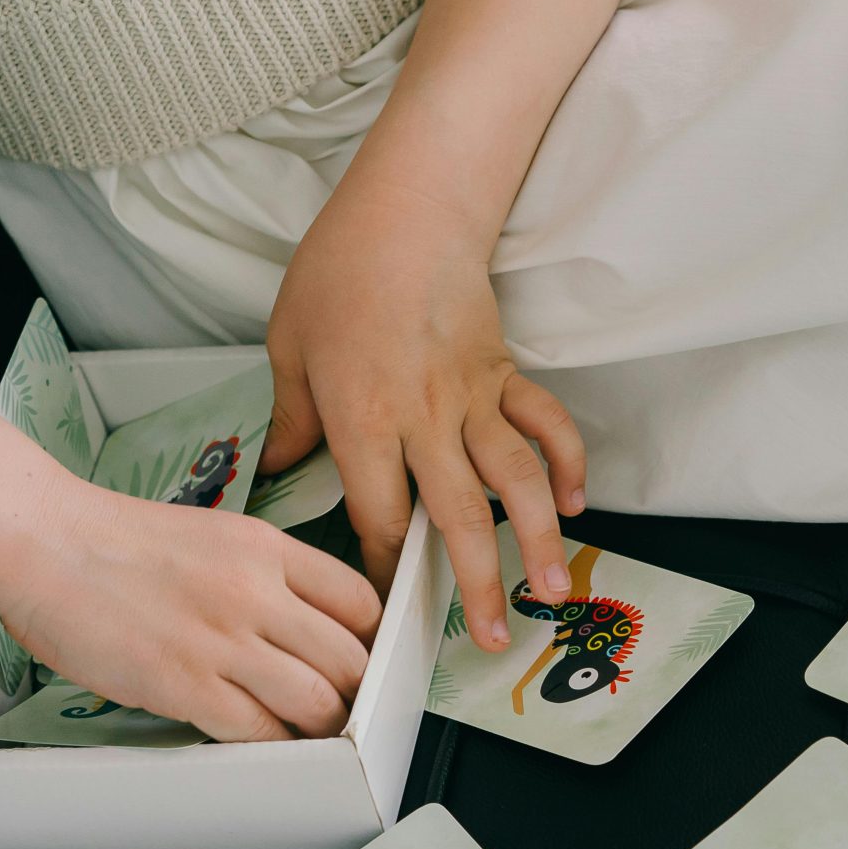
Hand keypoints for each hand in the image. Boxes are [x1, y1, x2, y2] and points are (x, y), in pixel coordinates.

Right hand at [0, 476, 383, 742]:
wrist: (44, 542)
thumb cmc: (116, 540)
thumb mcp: (216, 534)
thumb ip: (266, 573)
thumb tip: (304, 623)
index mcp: (269, 549)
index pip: (360, 602)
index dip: (368, 640)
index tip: (360, 659)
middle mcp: (257, 593)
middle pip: (350, 659)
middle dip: (353, 691)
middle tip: (343, 705)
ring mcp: (223, 641)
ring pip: (317, 701)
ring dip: (322, 725)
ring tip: (310, 730)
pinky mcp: (185, 684)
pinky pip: (257, 730)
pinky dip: (272, 743)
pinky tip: (265, 740)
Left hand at [263, 171, 585, 650]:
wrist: (408, 209)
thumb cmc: (340, 271)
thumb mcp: (289, 343)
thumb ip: (290, 417)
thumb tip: (275, 468)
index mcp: (363, 418)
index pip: (376, 514)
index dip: (382, 569)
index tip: (385, 607)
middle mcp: (424, 418)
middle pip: (454, 517)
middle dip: (474, 584)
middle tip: (488, 639)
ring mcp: (473, 398)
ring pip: (513, 481)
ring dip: (534, 541)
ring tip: (550, 593)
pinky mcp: (505, 374)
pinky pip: (546, 425)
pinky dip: (566, 464)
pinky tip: (571, 505)